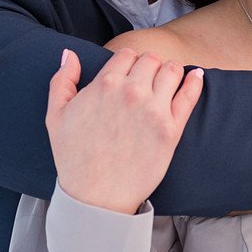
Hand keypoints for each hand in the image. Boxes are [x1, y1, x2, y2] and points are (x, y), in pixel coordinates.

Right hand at [47, 49, 203, 213]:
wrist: (96, 197)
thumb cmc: (74, 159)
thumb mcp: (55, 116)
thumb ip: (62, 80)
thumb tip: (71, 54)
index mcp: (105, 84)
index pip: (127, 54)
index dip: (128, 62)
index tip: (129, 74)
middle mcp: (132, 92)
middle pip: (151, 60)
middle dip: (149, 66)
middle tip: (147, 81)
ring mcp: (154, 110)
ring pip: (172, 71)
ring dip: (170, 72)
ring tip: (166, 84)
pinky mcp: (171, 130)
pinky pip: (189, 95)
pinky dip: (195, 81)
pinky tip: (196, 77)